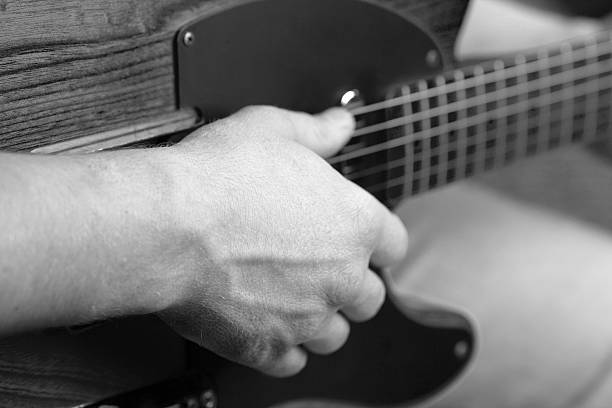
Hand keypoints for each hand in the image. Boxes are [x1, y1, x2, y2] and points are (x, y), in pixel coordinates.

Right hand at [156, 106, 408, 376]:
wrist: (168, 226)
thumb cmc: (219, 178)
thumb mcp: (273, 130)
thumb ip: (317, 131)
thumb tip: (341, 124)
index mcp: (356, 223)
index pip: (393, 246)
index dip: (377, 244)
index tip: (361, 244)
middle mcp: (342, 276)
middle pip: (369, 298)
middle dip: (349, 286)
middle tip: (318, 270)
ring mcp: (307, 317)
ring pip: (334, 335)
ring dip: (319, 320)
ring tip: (290, 299)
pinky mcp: (268, 346)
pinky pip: (293, 362)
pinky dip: (284, 348)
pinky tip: (267, 325)